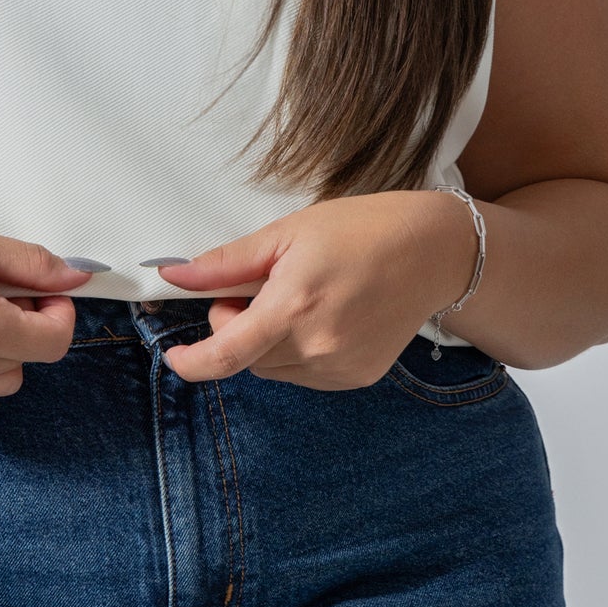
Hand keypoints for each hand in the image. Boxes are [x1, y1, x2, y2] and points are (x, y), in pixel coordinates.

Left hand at [154, 192, 479, 387]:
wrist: (433, 252)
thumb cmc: (360, 229)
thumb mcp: (287, 232)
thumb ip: (228, 262)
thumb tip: (175, 275)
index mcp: (293, 307)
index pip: (225, 356)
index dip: (191, 362)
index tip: (174, 355)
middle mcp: (316, 346)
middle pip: (246, 359)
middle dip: (236, 328)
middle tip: (257, 288)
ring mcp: (340, 367)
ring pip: (273, 369)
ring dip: (266, 343)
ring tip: (297, 299)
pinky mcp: (357, 377)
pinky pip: (305, 375)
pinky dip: (296, 352)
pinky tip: (321, 317)